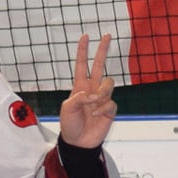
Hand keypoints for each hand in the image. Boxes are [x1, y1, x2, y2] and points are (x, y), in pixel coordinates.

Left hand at [57, 33, 116, 149]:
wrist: (79, 141)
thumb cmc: (70, 125)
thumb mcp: (67, 109)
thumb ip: (78, 98)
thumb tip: (94, 94)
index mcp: (79, 86)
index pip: (82, 65)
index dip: (83, 51)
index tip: (85, 36)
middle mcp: (92, 89)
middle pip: (99, 65)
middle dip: (103, 50)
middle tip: (107, 35)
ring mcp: (102, 98)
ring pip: (108, 83)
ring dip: (101, 93)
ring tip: (93, 105)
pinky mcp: (110, 108)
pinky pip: (110, 102)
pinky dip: (102, 109)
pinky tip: (95, 116)